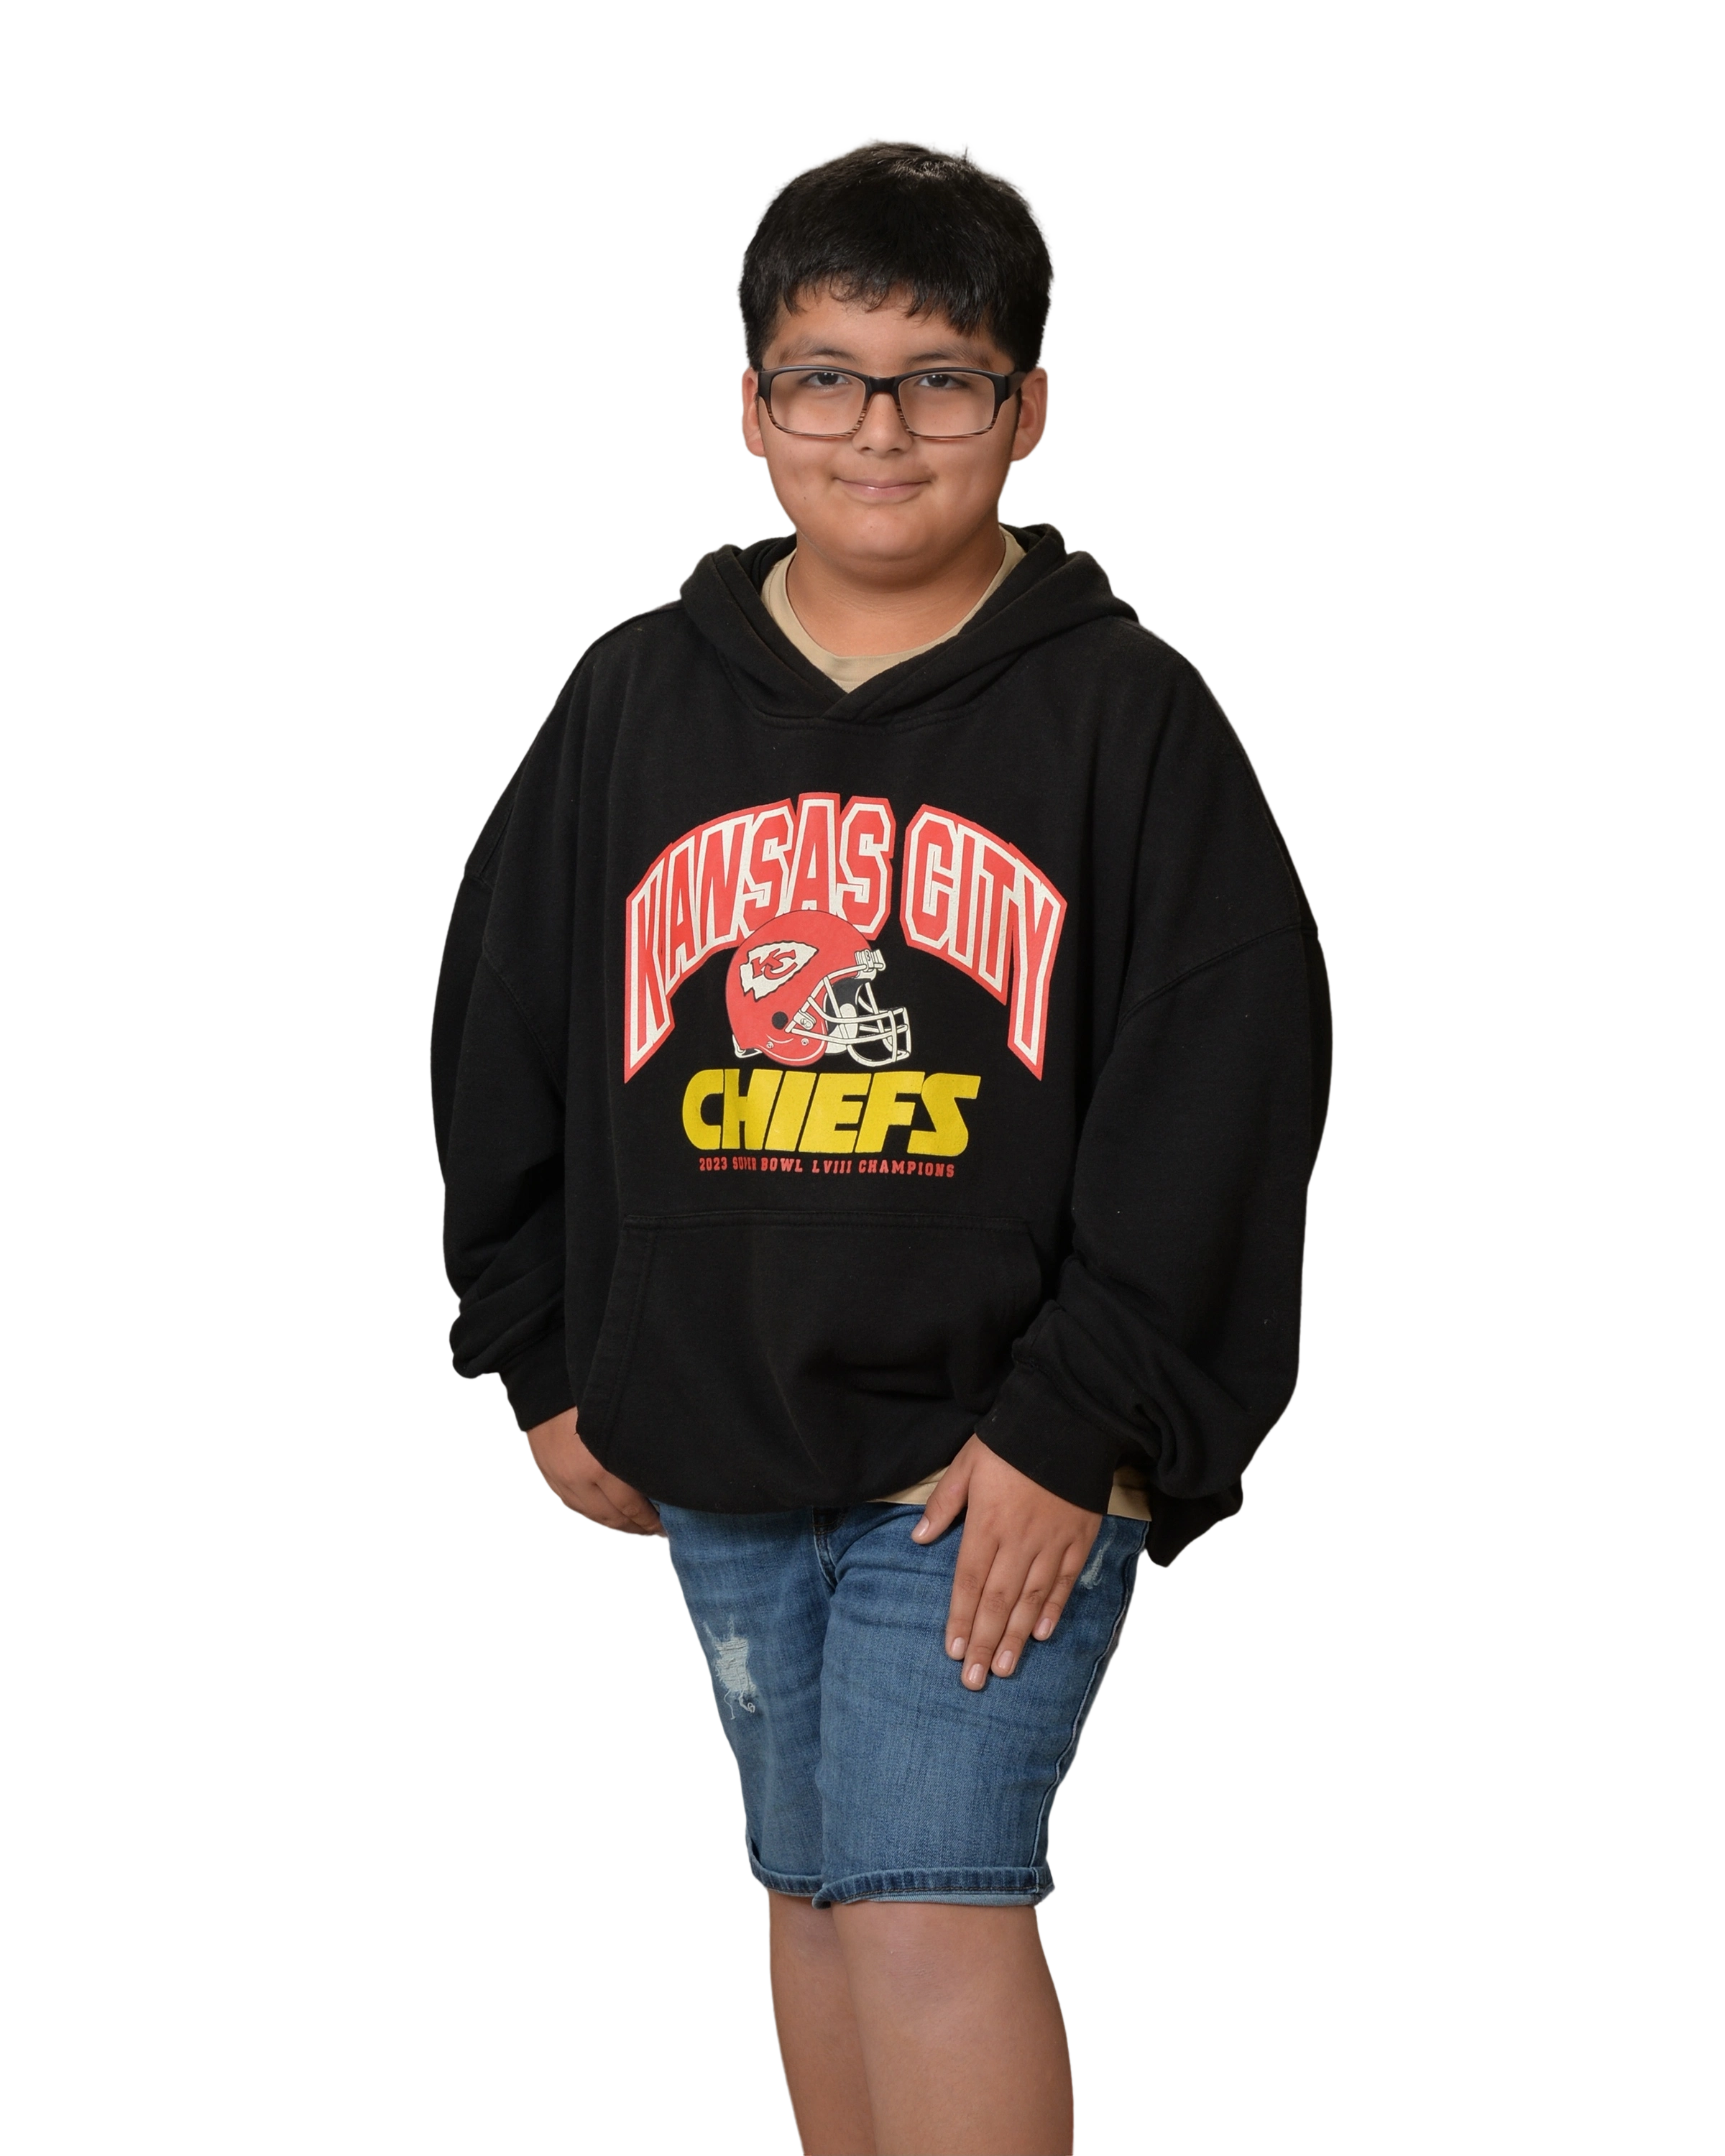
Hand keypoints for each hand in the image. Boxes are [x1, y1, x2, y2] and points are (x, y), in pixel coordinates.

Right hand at [523, 1406, 662, 1539]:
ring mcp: (562, 1481)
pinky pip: (576, 1508)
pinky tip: (610, 1516)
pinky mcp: (550, 1480)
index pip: (631, 1507)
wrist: (546, 1386)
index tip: (667, 1525)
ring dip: (618, 1526)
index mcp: (600, 1465)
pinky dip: (596, 1516)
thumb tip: (659, 1480)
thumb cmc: (588, 1397)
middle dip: (638, 1528)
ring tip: (637, 1527)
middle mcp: (579, 1479)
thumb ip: (637, 1452)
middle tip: (657, 1530)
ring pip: (595, 1517)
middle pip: (614, 1518)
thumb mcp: (622, 1423)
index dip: (651, 1520)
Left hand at [912, 1434, 1102, 1688]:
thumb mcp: (966, 1463)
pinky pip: (1065, 1582)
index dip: (960, 1619)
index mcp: (987, 1522)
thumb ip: (943, 1503)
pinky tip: (1041, 1634)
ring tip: (1004, 1668)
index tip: (953, 1651)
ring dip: (1015, 1637)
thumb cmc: (1011, 1441)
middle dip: (984, 1642)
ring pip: (1031, 1598)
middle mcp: (1019, 1540)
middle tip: (975, 1679)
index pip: (969, 1581)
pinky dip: (1053, 1609)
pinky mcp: (1079, 1538)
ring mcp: (1052, 1542)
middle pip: (998, 1600)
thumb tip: (918, 1538)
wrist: (1068, 1420)